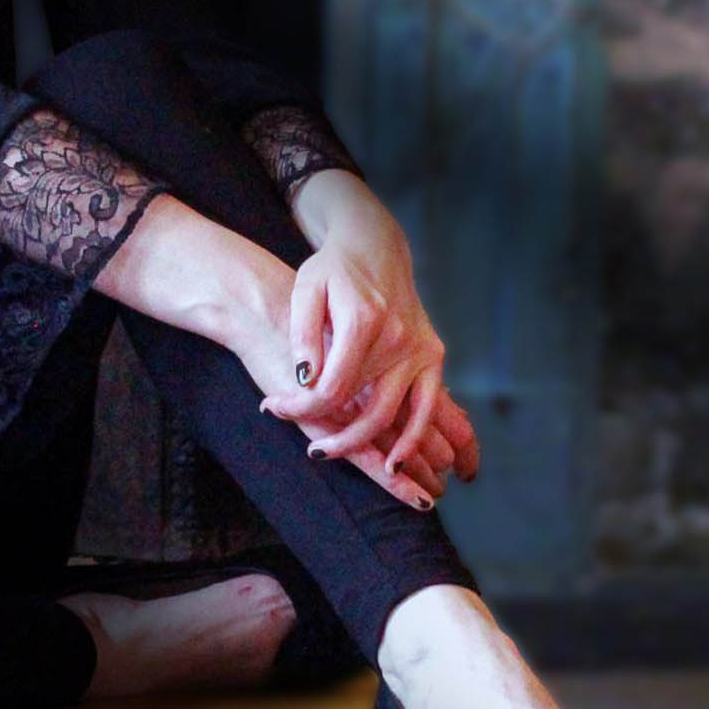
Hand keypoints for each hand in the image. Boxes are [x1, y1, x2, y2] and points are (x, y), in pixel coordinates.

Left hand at [258, 233, 475, 506]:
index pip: (332, 386)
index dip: (301, 406)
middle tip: (309, 447)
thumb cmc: (332, 269)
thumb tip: (304, 381)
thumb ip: (304, 335)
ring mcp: (421, 349)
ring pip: (397, 416)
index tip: (275, 408)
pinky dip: (415, 437)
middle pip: (365, 409)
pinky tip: (396, 462)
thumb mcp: (306, 290)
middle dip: (334, 435)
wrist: (374, 246)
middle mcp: (398, 339)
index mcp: (365, 321)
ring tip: (338, 455)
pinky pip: (428, 407)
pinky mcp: (433, 355)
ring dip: (371, 447)